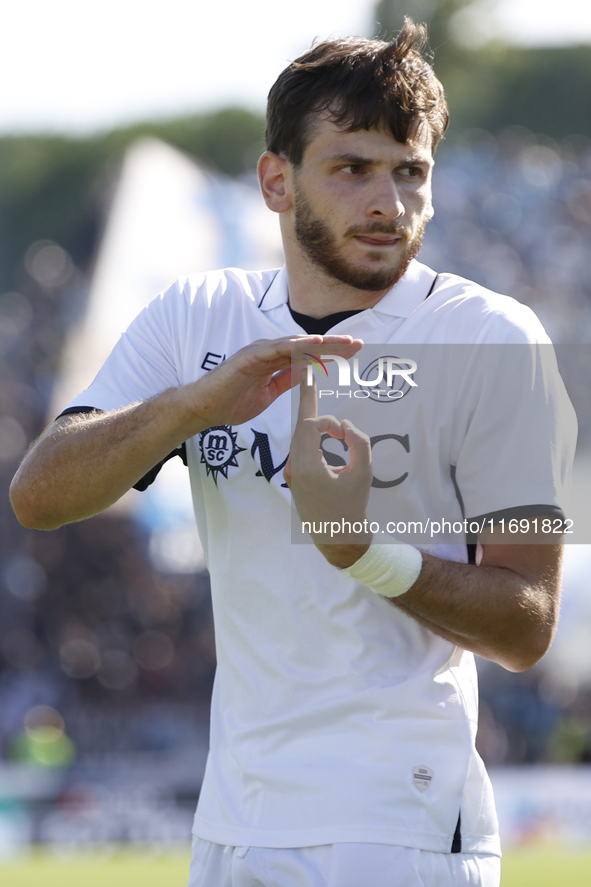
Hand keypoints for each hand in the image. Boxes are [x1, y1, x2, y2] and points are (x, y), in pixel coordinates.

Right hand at [182, 335, 363, 428]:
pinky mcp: (250, 356)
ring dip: (322, 342)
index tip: (353, 354)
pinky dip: (297, 345)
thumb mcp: (268, 395)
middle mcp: (269, 351)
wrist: (205, 408)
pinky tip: (315, 344)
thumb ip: (286, 382)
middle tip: (358, 344)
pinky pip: (278, 348)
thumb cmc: (232, 402)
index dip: (332, 353)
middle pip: (308, 345)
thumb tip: (307, 374)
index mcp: (274, 361)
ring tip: (344, 343)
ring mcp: (260, 351)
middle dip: (334, 344)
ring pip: (297, 343)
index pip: (309, 354)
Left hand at [284, 375, 372, 567]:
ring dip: (314, 419)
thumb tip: (346, 425)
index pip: (309, 425)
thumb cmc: (352, 506)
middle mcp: (293, 468)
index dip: (326, 418)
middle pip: (300, 425)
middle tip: (310, 369)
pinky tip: (319, 422)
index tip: (340, 423)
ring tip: (312, 386)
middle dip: (311, 403)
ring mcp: (291, 472)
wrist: (337, 536)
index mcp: (306, 467)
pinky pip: (301, 446)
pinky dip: (313, 433)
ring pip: (300, 435)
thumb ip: (358, 443)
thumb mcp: (362, 472)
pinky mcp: (294, 475)